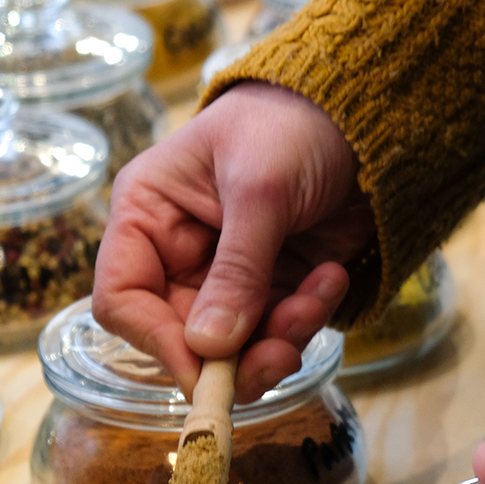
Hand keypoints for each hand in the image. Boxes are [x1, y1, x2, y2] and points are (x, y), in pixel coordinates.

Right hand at [91, 82, 375, 402]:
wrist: (362, 118)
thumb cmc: (292, 126)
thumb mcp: (260, 190)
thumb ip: (237, 269)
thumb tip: (209, 347)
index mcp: (148, 216)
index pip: (122, 299)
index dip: (157, 340)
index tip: (204, 366)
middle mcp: (180, 254)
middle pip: (183, 339)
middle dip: (236, 355)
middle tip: (282, 353)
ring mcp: (229, 276)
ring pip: (236, 348)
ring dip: (281, 338)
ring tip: (319, 296)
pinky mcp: (275, 289)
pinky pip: (280, 332)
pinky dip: (308, 318)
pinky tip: (332, 277)